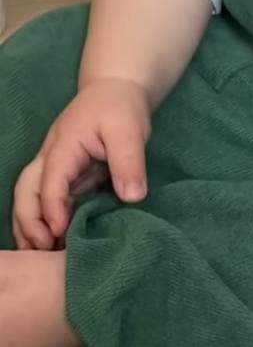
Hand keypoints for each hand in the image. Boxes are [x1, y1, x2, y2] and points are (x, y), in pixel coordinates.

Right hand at [13, 78, 151, 249]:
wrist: (117, 91)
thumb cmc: (121, 108)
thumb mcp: (129, 130)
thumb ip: (129, 162)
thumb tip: (132, 198)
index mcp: (64, 145)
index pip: (50, 179)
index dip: (52, 207)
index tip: (58, 232)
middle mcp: (51, 157)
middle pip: (26, 190)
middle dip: (29, 221)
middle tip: (43, 249)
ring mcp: (55, 168)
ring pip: (30, 197)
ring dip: (30, 225)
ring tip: (40, 255)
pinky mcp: (65, 177)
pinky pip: (47, 201)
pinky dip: (44, 222)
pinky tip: (52, 244)